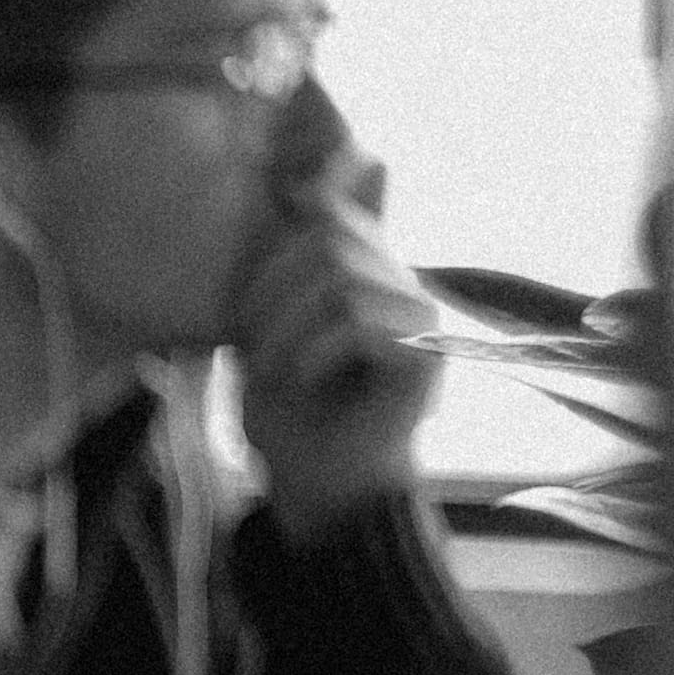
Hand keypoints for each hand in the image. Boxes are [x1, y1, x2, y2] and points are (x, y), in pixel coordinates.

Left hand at [233, 140, 446, 536]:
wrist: (317, 489)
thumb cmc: (290, 415)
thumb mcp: (266, 329)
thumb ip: (284, 267)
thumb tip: (303, 184)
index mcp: (370, 273)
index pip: (332, 212)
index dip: (281, 238)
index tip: (251, 295)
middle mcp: (404, 287)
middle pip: (331, 239)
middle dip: (268, 290)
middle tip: (247, 345)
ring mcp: (424, 320)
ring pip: (339, 281)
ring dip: (283, 329)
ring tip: (269, 371)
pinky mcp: (426, 357)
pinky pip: (356, 322)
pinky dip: (310, 353)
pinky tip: (301, 382)